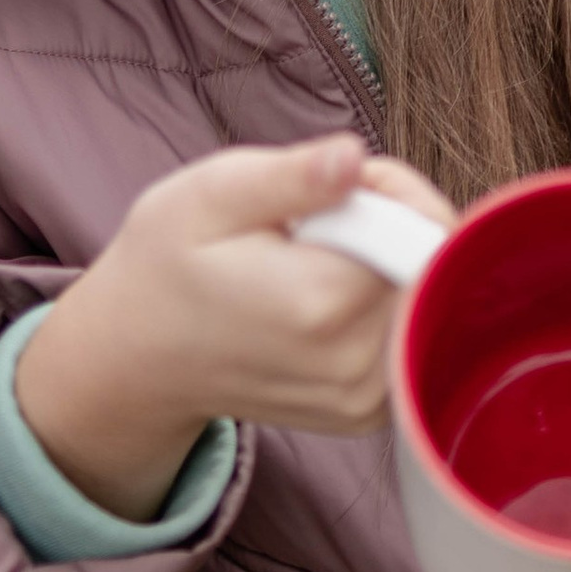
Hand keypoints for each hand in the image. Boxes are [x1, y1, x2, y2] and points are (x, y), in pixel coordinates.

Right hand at [14, 136, 452, 518]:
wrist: (137, 357)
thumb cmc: (168, 266)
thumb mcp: (209, 195)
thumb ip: (292, 176)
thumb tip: (354, 157)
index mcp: (322, 305)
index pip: (423, 226)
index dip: (391, 189)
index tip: (339, 187)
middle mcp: (356, 367)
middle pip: (433, 264)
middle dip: (394, 224)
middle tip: (321, 220)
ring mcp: (367, 401)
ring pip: (428, 300)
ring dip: (388, 266)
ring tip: (316, 262)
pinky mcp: (371, 414)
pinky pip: (413, 335)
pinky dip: (383, 306)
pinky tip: (326, 299)